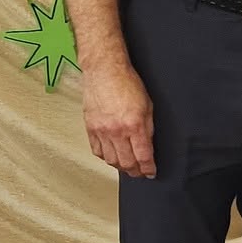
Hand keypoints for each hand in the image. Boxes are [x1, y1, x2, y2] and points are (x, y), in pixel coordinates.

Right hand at [83, 63, 156, 179]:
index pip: (143, 156)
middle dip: (136, 171)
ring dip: (121, 167)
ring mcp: (101, 130)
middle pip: (127, 163)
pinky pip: (97, 150)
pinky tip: (111, 156)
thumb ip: (148, 128)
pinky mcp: (90, 128)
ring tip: (127, 166)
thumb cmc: (126, 82)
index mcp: (134, 125)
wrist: (104, 70)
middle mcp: (117, 131)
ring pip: (111, 160)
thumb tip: (148, 146)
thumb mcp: (147, 105)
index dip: (149, 168)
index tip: (151, 172)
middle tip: (140, 172)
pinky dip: (105, 157)